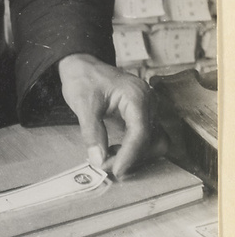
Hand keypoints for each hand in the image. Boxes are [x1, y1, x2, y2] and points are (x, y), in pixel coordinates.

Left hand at [58, 54, 166, 177]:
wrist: (82, 66)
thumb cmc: (83, 79)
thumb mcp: (83, 106)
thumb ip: (92, 133)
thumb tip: (98, 159)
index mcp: (136, 96)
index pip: (141, 133)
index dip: (130, 155)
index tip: (116, 170)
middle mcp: (148, 102)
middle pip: (152, 140)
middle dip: (132, 157)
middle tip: (107, 165)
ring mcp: (148, 109)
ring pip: (153, 141)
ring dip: (134, 155)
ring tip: (108, 157)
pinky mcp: (142, 115)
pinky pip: (146, 137)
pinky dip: (133, 148)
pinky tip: (113, 150)